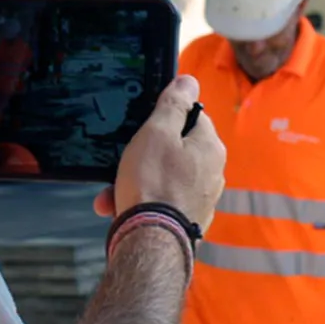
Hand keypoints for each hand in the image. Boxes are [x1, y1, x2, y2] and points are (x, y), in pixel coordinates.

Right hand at [102, 76, 225, 235]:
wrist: (151, 243)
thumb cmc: (153, 183)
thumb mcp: (157, 132)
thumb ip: (174, 104)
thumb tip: (189, 80)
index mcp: (210, 146)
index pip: (192, 116)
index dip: (165, 118)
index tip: (143, 126)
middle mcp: (213, 172)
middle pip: (175, 149)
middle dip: (143, 155)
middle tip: (121, 162)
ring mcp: (201, 199)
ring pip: (163, 178)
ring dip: (134, 182)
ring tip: (111, 194)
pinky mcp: (188, 221)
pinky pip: (161, 202)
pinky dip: (141, 202)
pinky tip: (119, 210)